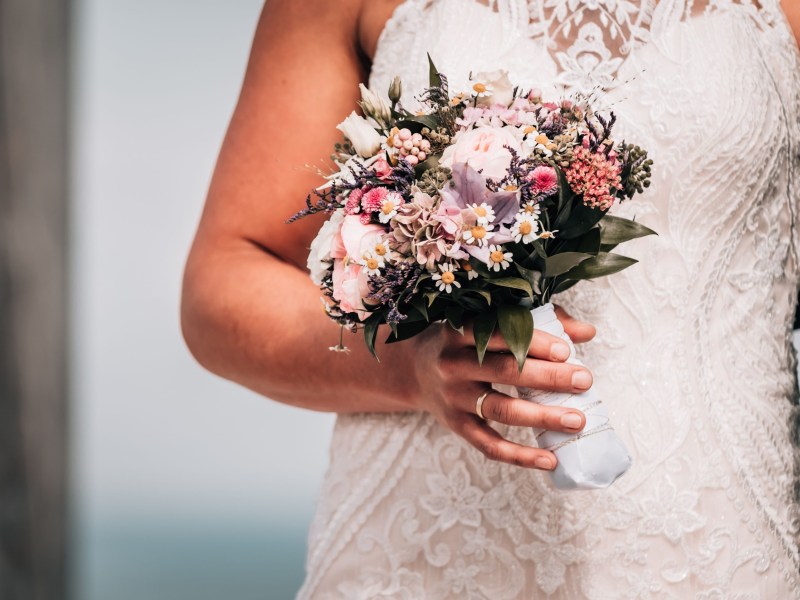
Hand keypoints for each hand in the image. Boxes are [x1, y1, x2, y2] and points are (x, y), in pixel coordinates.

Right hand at [408, 305, 595, 469]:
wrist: (414, 370)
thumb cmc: (465, 343)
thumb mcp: (487, 323)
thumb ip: (536, 322)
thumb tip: (587, 332)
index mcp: (459, 332)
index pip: (498, 334)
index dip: (533, 342)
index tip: (566, 350)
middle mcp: (452, 364)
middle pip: (504, 371)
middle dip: (548, 377)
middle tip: (584, 380)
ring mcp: (453, 398)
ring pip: (500, 410)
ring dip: (542, 416)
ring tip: (577, 420)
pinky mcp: (456, 425)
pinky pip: (489, 445)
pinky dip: (520, 456)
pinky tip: (550, 460)